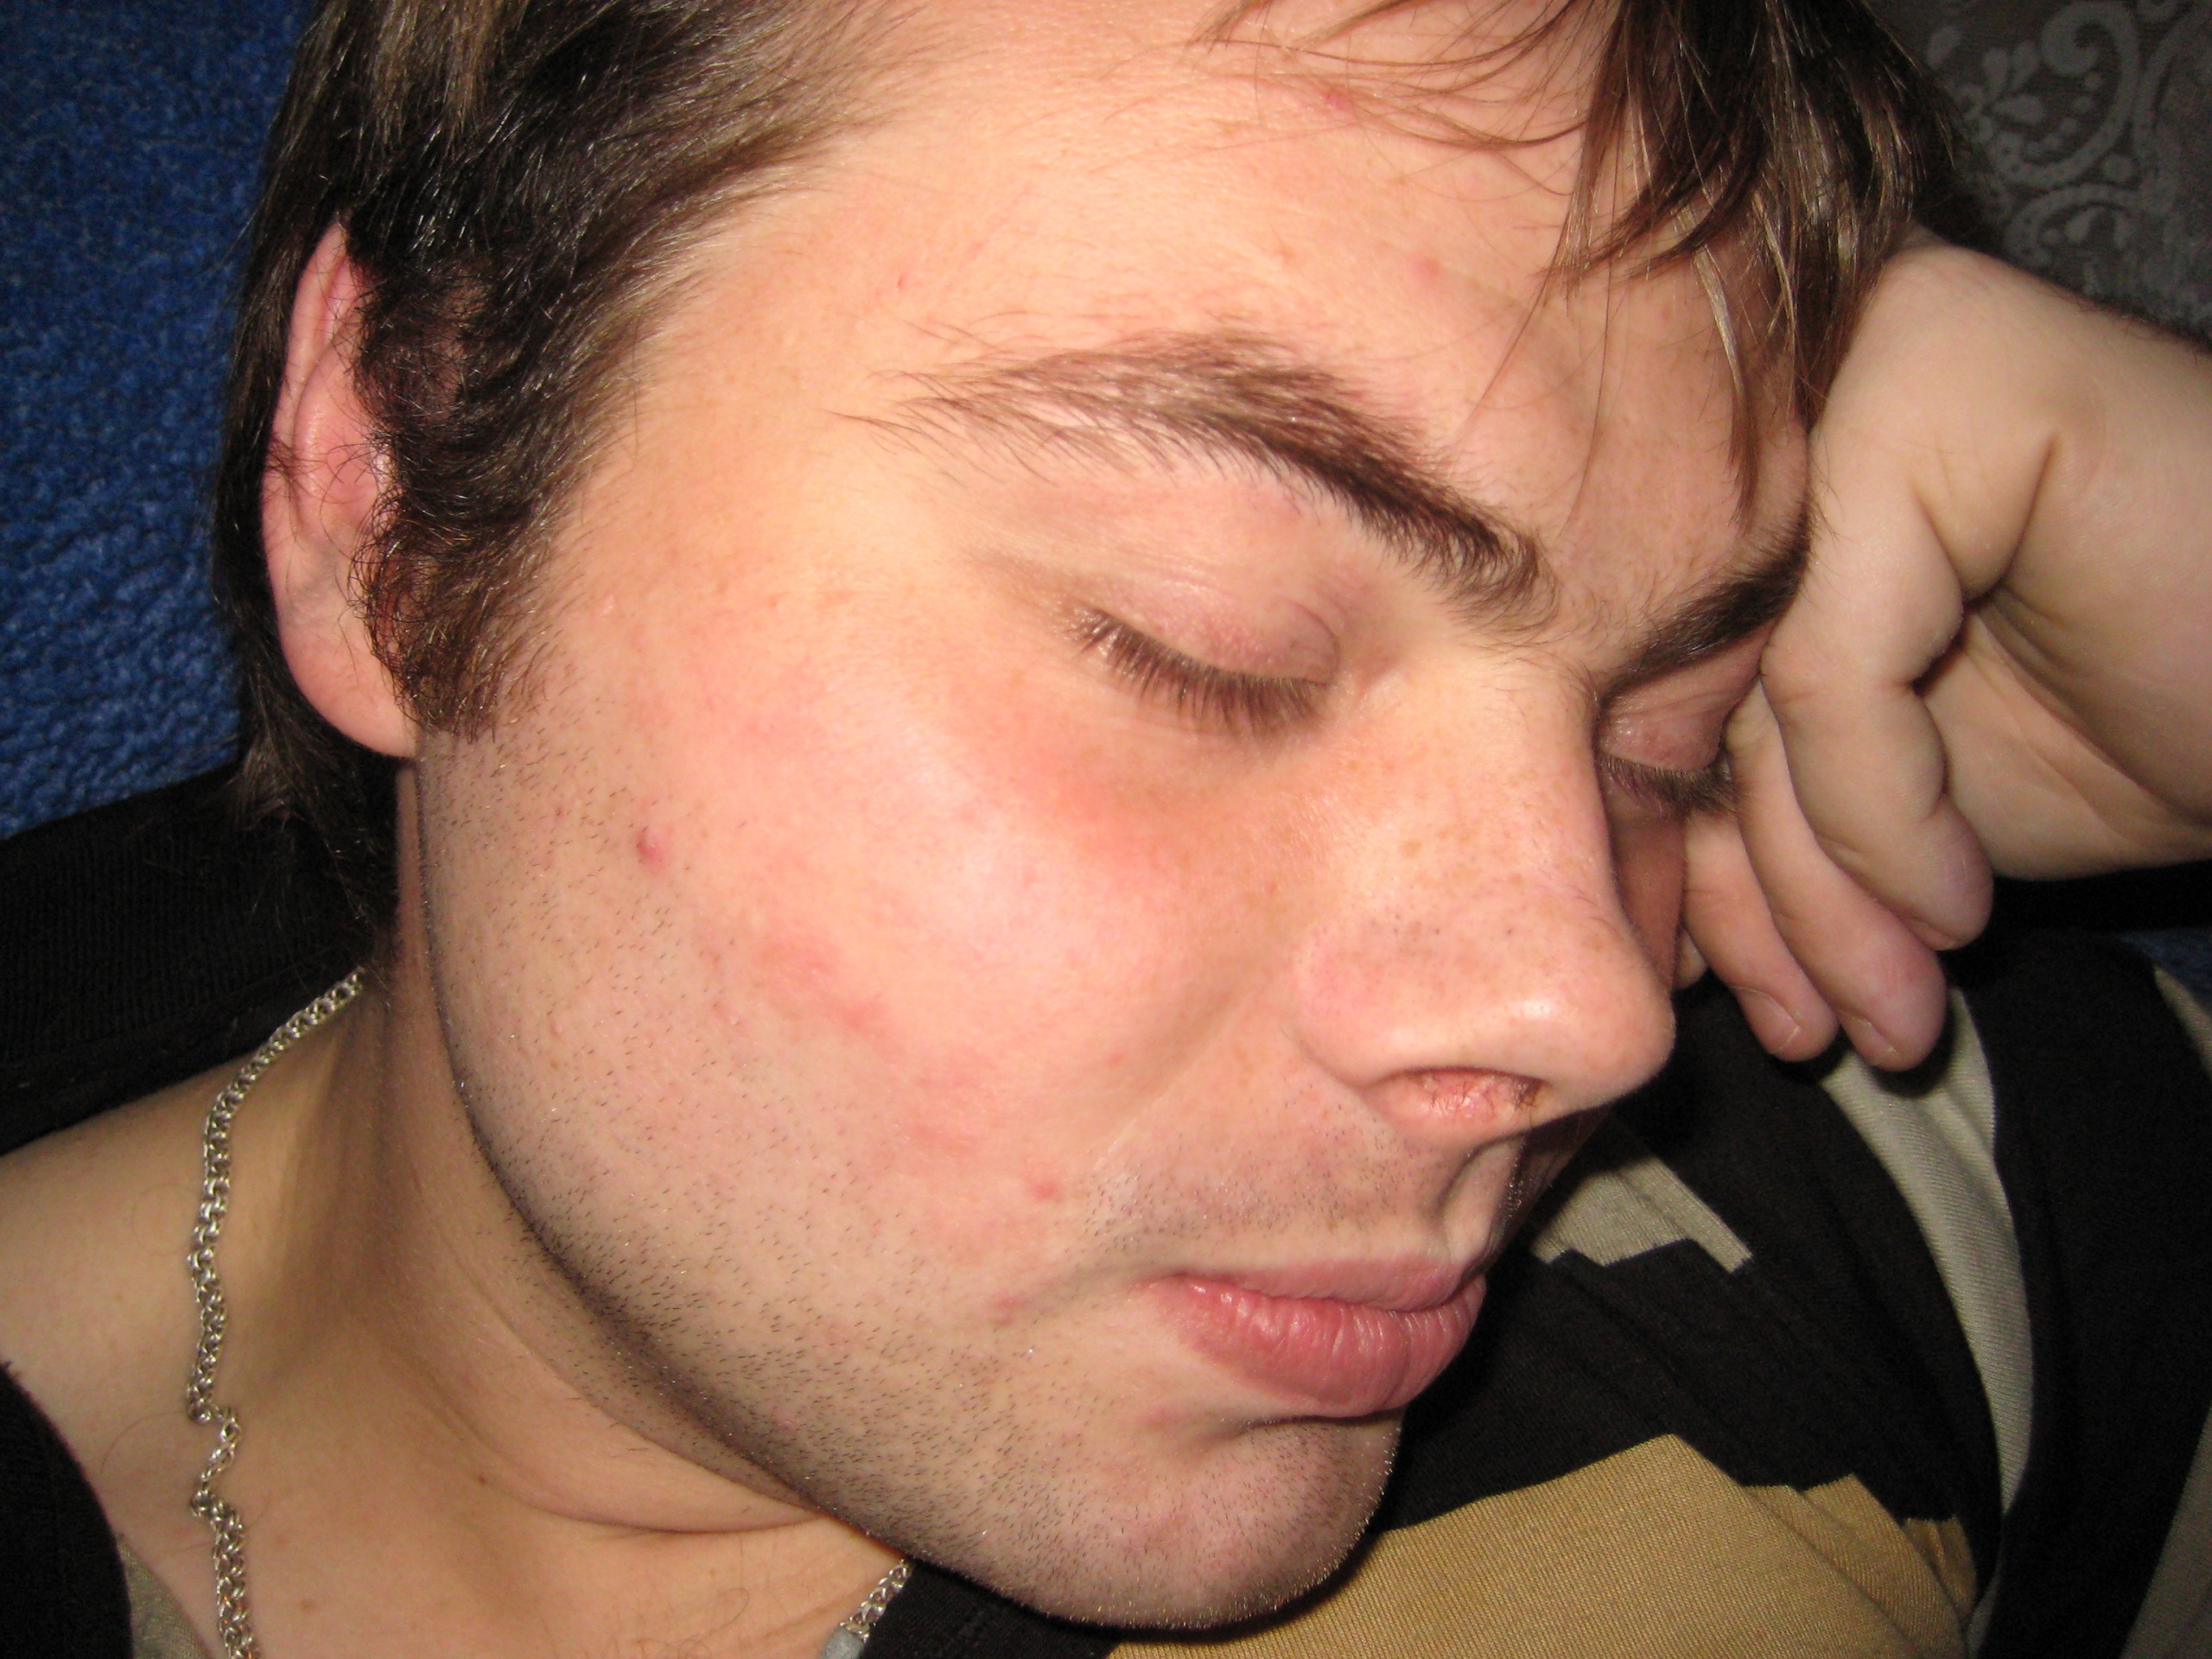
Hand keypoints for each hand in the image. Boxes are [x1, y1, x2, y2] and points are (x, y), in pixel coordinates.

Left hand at [1683, 240, 2211, 1067]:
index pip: (1664, 682)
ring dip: (1822, 898)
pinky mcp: (1940, 383)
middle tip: (1814, 1036)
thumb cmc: (2142, 712)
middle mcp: (1790, 391)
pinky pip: (1834, 667)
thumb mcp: (1904, 794)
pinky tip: (1955, 903)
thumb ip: (1766, 798)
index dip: (1692, 863)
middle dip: (1754, 900)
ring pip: (1757, 693)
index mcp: (1761, 466)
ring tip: (1887, 1013)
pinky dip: (1885, 818)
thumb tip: (1612, 902)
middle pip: (1701, 689)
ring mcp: (1859, 365)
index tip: (1743, 1006)